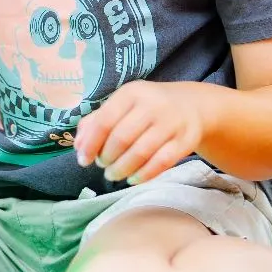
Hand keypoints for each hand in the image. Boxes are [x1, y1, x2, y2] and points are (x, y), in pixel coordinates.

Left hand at [73, 82, 218, 185]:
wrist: (191, 105)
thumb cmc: (147, 107)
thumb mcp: (122, 105)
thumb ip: (96, 122)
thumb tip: (79, 146)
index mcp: (131, 93)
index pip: (105, 121)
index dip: (91, 144)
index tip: (83, 160)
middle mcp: (153, 104)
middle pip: (122, 138)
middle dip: (107, 158)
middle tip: (103, 165)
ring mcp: (171, 122)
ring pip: (141, 152)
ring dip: (122, 169)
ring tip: (114, 174)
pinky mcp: (186, 140)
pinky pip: (161, 163)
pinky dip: (143, 175)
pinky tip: (133, 178)